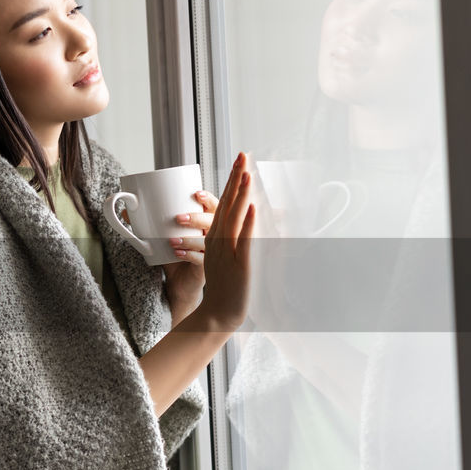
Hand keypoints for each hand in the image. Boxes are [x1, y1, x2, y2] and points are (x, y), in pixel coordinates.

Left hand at [120, 194, 213, 317]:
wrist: (178, 283)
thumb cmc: (173, 254)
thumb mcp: (161, 238)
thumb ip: (148, 225)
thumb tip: (126, 211)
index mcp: (205, 223)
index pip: (214, 206)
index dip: (208, 198)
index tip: (196, 194)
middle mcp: (213, 235)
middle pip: (214, 221)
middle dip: (197, 218)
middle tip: (178, 218)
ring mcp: (211, 252)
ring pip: (208, 241)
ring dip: (190, 239)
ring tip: (172, 240)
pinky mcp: (206, 267)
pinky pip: (202, 259)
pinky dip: (189, 255)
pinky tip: (177, 253)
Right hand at [201, 152, 256, 329]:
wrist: (218, 314)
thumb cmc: (225, 288)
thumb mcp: (226, 257)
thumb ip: (235, 237)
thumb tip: (248, 217)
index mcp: (216, 237)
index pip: (225, 202)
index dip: (232, 180)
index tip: (239, 161)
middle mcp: (220, 240)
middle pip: (227, 204)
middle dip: (235, 178)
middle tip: (242, 155)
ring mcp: (228, 252)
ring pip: (234, 218)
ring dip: (241, 195)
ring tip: (247, 174)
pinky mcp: (240, 265)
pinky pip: (244, 241)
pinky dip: (249, 224)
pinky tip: (253, 209)